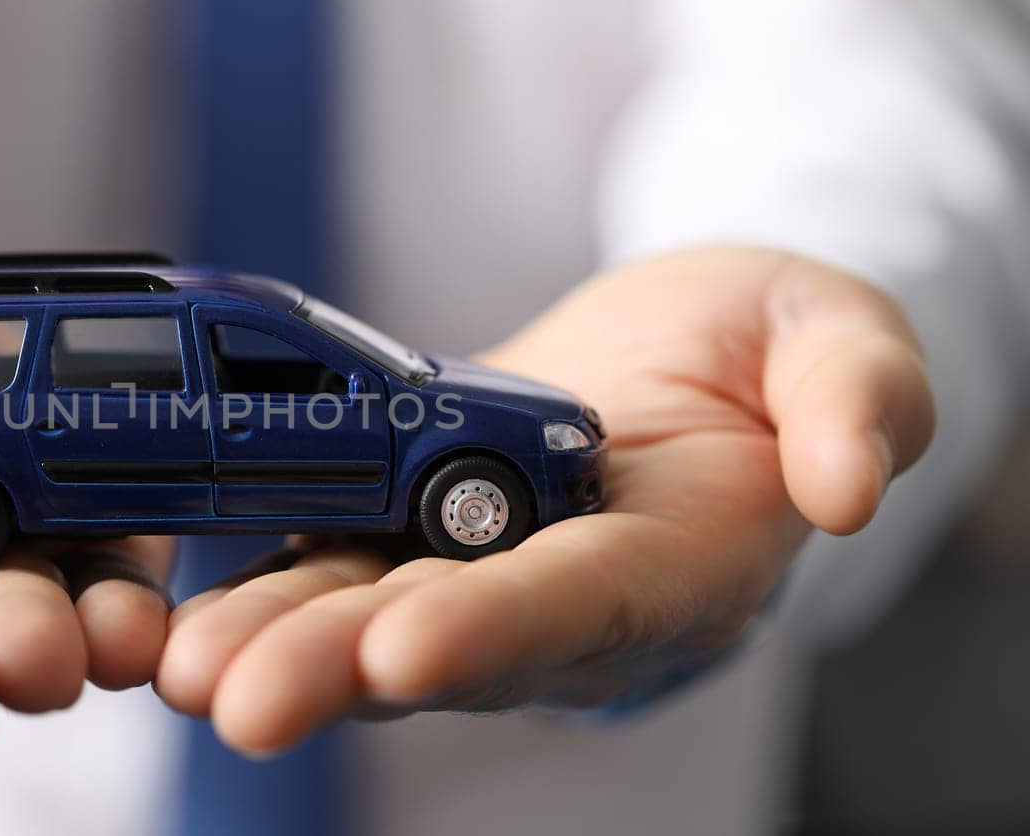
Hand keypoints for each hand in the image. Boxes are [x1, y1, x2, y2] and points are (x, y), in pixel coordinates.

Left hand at [155, 246, 934, 754]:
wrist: (685, 363)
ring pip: (369, 618)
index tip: (410, 648)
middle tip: (240, 699)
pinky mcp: (412, 537)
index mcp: (673, 563)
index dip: (499, 628)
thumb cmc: (764, 351)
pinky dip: (262, 593)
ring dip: (277, 646)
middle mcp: (562, 595)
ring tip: (186, 666)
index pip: (581, 603)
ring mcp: (478, 572)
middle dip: (343, 669)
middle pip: (448, 639)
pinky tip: (183, 615)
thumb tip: (847, 485)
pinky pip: (333, 570)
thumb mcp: (839, 342)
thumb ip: (858, 400)